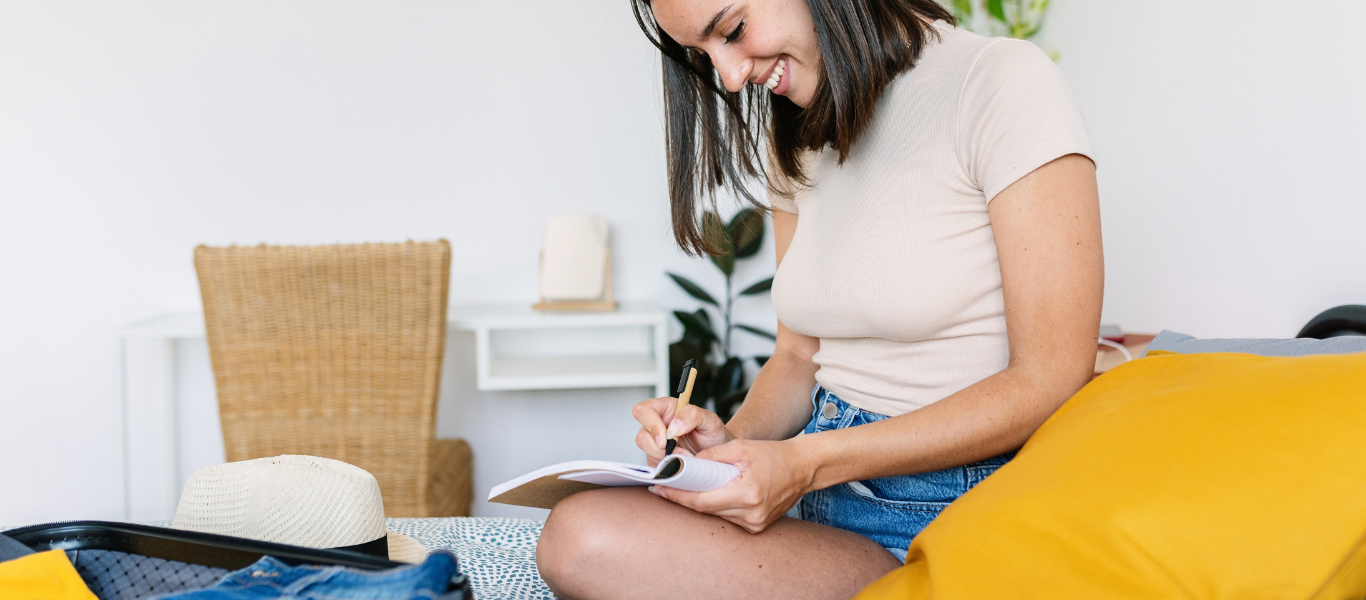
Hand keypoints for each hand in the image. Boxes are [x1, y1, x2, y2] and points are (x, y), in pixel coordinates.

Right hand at [632, 397, 733, 465]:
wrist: (719, 453)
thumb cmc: (713, 434)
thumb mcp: (709, 419)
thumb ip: (692, 415)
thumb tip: (675, 425)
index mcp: (666, 409)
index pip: (643, 411)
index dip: (650, 424)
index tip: (665, 438)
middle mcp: (657, 426)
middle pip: (641, 436)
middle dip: (659, 448)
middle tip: (680, 453)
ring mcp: (655, 444)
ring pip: (646, 453)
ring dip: (666, 459)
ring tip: (686, 457)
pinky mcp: (657, 460)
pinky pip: (654, 466)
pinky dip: (667, 468)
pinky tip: (681, 464)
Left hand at [650, 439, 813, 532]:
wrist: (802, 467)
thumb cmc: (775, 455)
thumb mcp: (740, 448)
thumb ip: (712, 456)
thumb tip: (687, 464)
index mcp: (748, 494)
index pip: (702, 500)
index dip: (677, 495)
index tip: (659, 487)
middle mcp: (752, 514)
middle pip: (706, 509)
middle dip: (685, 497)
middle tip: (664, 485)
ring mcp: (755, 523)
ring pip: (715, 515)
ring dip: (700, 502)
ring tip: (685, 486)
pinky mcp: (757, 526)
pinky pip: (728, 517)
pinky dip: (716, 505)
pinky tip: (709, 494)